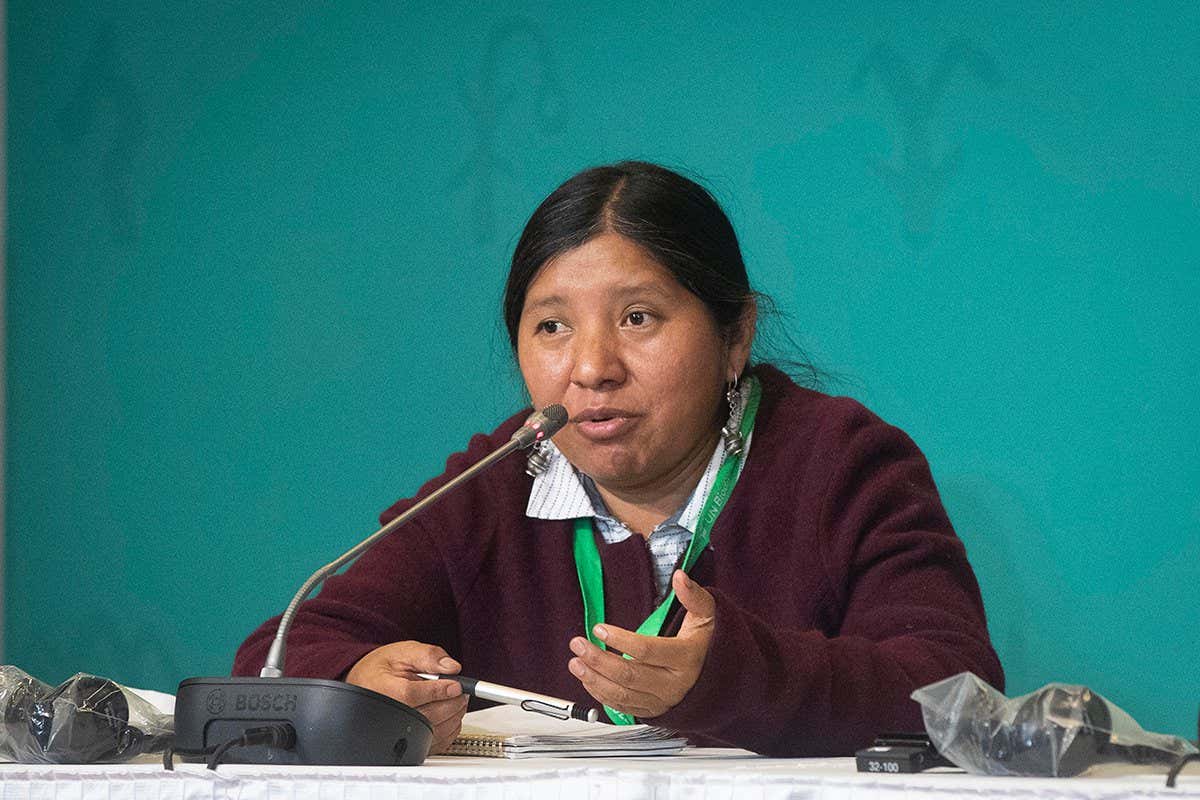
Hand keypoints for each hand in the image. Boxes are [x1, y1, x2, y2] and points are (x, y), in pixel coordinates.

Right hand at [346, 641, 468, 753]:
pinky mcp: (411, 744)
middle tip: (460, 690)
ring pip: (436, 732)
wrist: (366, 684)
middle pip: (428, 716)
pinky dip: (451, 728)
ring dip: (454, 715)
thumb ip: (428, 656)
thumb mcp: (404, 652)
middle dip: (452, 702)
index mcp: (384, 690)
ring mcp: (400, 733)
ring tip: (455, 699)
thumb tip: (452, 667)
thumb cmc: (383, 669)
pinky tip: (449, 713)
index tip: (456, 685)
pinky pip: (438, 743)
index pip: (412, 694)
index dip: (438, 690)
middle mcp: (390, 716)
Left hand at [567, 570, 715, 718]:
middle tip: (578, 644)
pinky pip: (623, 707)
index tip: (599, 628)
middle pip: (629, 675)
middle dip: (598, 660)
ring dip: (594, 679)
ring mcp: (663, 700)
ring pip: (622, 694)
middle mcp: (674, 684)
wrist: (723, 680)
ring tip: (575, 663)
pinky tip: (588, 679)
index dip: (620, 640)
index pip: (647, 651)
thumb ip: (694, 596)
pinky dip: (601, 695)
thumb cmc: (709, 644)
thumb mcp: (707, 616)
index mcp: (686, 658)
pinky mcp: (654, 710)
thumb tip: (680, 577)